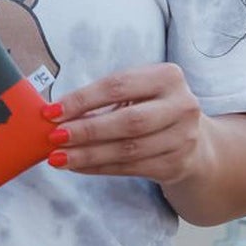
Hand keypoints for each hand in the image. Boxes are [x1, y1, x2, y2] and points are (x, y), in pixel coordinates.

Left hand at [44, 63, 205, 184]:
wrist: (193, 139)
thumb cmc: (152, 107)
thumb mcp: (136, 92)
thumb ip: (102, 99)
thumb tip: (55, 113)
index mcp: (168, 76)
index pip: (118, 85)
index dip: (83, 99)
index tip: (52, 112)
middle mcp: (182, 106)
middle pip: (128, 121)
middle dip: (86, 130)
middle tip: (54, 136)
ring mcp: (183, 138)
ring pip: (128, 149)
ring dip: (88, 154)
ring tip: (59, 157)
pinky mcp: (176, 164)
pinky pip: (131, 168)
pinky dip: (99, 168)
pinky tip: (77, 166)